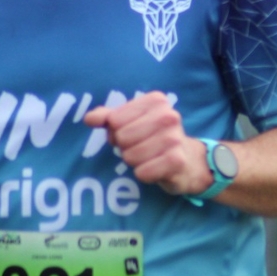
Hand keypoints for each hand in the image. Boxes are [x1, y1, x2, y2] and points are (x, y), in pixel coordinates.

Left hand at [82, 91, 211, 197]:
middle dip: (125, 147)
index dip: (117, 131)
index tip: (132, 132)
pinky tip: (156, 168)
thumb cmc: (153, 137)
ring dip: (135, 162)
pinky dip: (144, 174)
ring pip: (130, 156)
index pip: (114, 120)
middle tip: (140, 147)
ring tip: (149, 157)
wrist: (187, 160)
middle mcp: (168, 116)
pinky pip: (142, 173)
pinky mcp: (176, 161)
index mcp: (156, 100)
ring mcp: (174, 138)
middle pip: (121, 138)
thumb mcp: (131, 121)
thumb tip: (89, 119)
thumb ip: (107, 117)